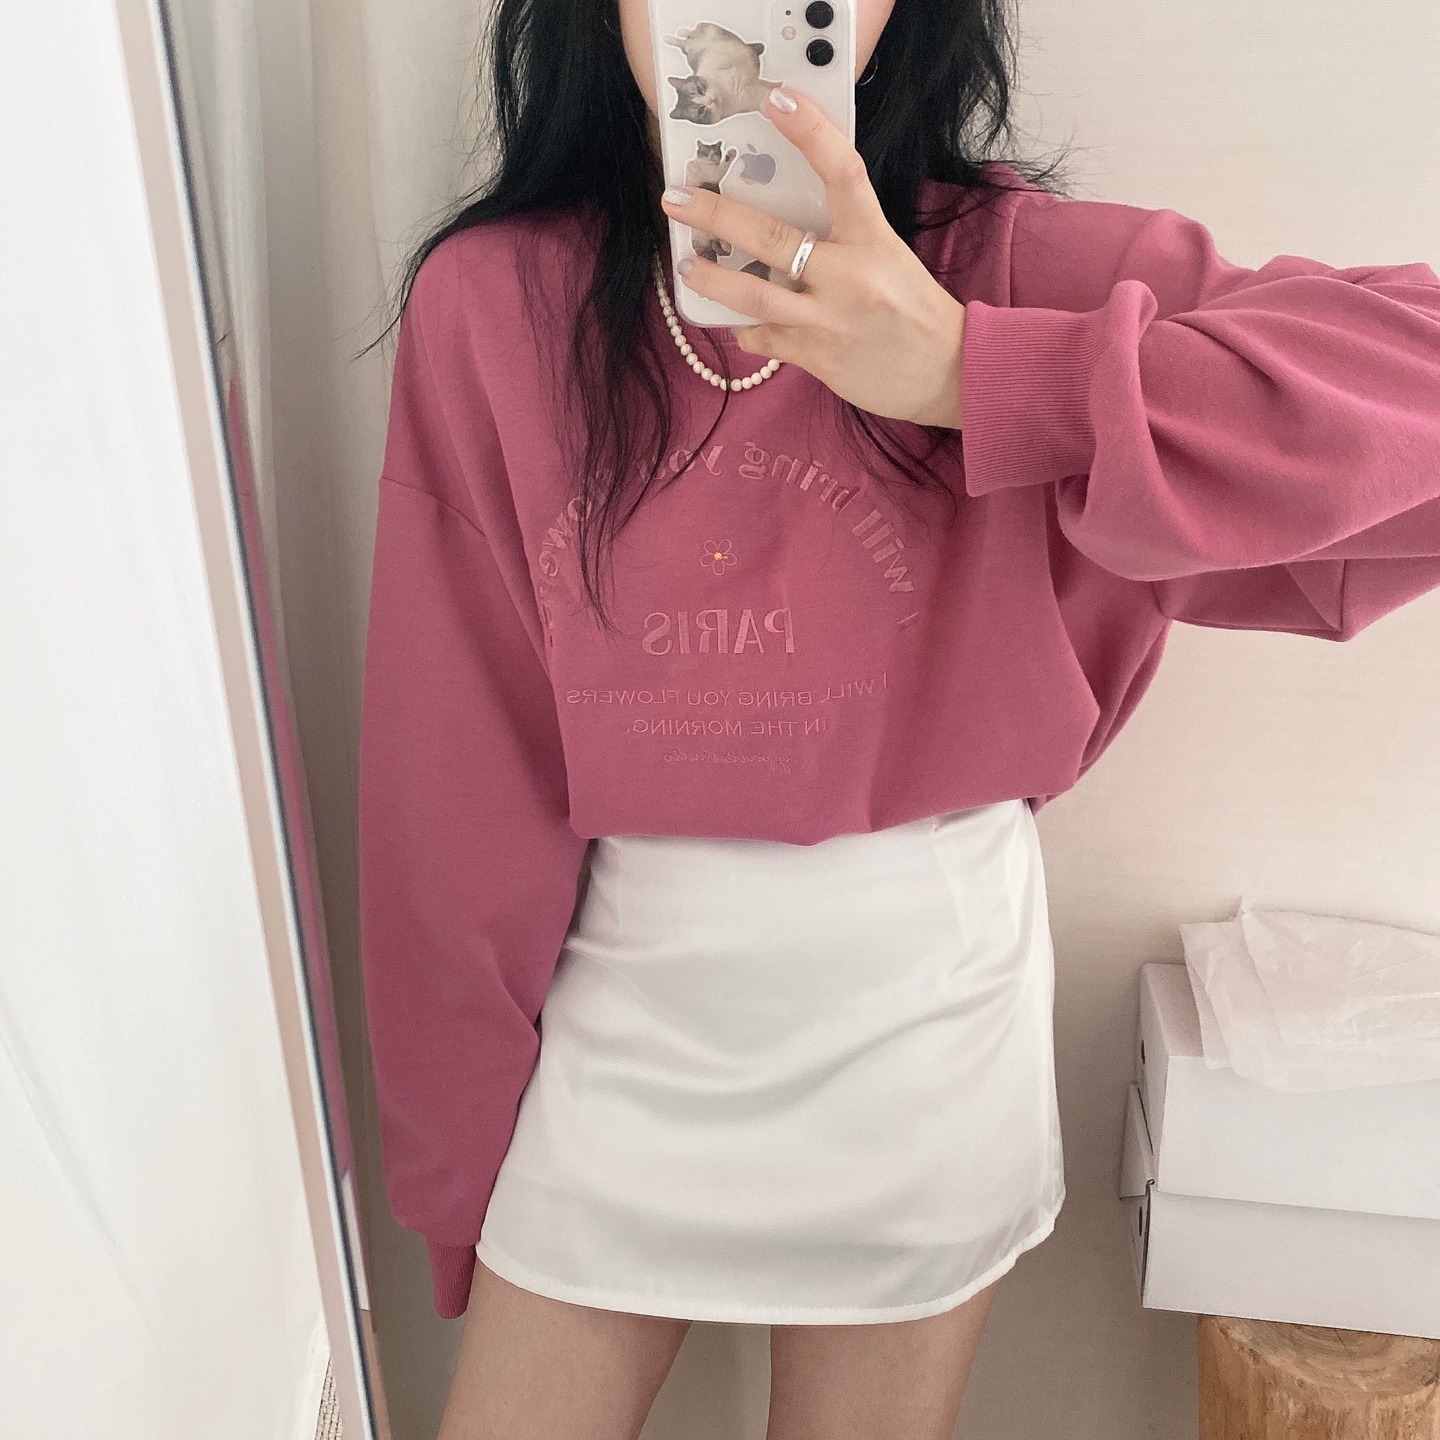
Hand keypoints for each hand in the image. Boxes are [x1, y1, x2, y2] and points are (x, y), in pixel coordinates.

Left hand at [659, 86, 965, 429]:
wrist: (949, 374)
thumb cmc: (916, 312)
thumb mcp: (889, 259)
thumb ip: (845, 239)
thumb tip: (786, 226)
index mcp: (875, 240)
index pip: (842, 172)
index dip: (810, 133)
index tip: (777, 100)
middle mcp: (850, 276)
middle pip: (771, 237)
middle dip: (716, 217)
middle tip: (678, 200)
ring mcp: (830, 320)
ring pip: (755, 295)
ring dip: (713, 279)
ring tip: (687, 267)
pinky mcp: (817, 357)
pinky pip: (766, 339)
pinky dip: (748, 330)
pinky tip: (741, 323)